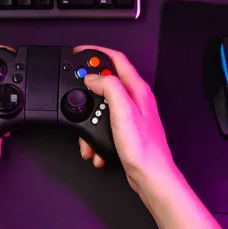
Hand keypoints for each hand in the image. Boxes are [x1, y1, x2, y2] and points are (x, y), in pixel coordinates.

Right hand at [74, 46, 175, 199]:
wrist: (150, 176)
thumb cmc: (143, 148)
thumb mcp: (123, 111)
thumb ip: (109, 87)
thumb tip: (93, 77)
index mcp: (137, 89)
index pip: (116, 58)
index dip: (96, 52)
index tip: (79, 53)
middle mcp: (135, 99)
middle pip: (106, 81)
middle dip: (88, 91)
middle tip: (77, 97)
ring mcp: (131, 114)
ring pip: (102, 106)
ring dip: (89, 119)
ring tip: (87, 132)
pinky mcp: (125, 129)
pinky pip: (104, 124)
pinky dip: (94, 134)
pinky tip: (96, 145)